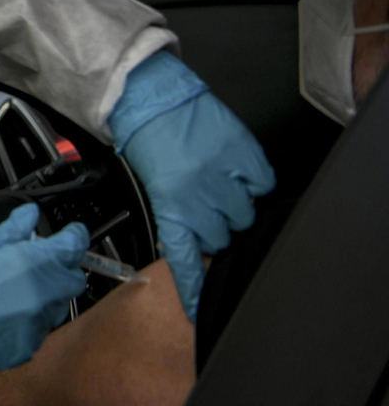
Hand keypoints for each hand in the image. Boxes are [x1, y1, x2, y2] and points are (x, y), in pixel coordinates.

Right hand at [0, 204, 88, 377]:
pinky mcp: (27, 347)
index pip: (73, 245)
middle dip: (63, 270)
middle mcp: (43, 294)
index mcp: (34, 262)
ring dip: (45, 297)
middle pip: (74, 280)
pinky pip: (37, 330)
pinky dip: (27, 321)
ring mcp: (37, 324)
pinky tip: (2, 316)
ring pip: (57, 307)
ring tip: (14, 293)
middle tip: (40, 265)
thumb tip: (29, 215)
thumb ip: (11, 229)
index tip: (72, 234)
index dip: (74, 236)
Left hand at [108, 52, 274, 321]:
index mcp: (169, 204)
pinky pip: (262, 183)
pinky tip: (234, 171)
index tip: (200, 310)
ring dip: (233, 206)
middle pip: (222, 236)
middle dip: (213, 229)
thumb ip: (173, 214)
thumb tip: (192, 239)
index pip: (188, 258)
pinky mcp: (243, 153)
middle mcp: (199, 193)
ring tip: (216, 185)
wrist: (150, 96)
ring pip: (244, 214)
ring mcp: (224, 173)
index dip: (195, 287)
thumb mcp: (149, 184)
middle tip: (202, 209)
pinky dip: (252, 182)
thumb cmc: (144, 137)